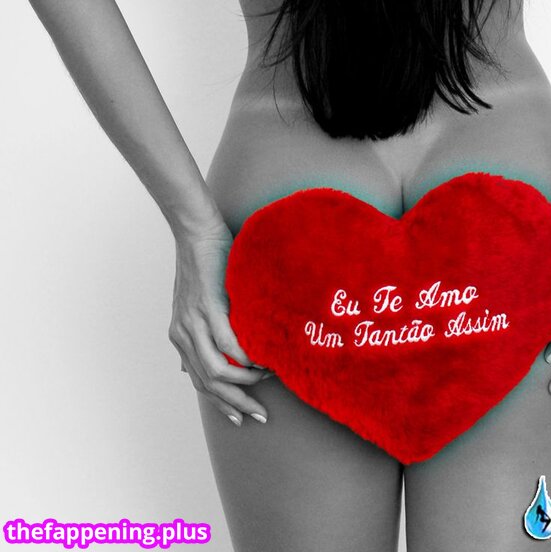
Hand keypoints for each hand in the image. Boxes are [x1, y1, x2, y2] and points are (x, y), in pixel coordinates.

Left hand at [169, 221, 273, 426]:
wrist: (198, 232)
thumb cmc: (203, 264)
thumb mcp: (192, 305)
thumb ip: (196, 334)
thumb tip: (189, 367)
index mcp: (181, 335)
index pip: (199, 381)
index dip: (220, 403)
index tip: (240, 419)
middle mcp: (184, 334)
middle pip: (209, 383)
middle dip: (236, 404)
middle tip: (259, 415)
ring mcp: (195, 322)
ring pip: (219, 371)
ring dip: (245, 383)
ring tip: (267, 381)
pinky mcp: (210, 308)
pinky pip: (229, 345)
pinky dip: (248, 359)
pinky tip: (264, 361)